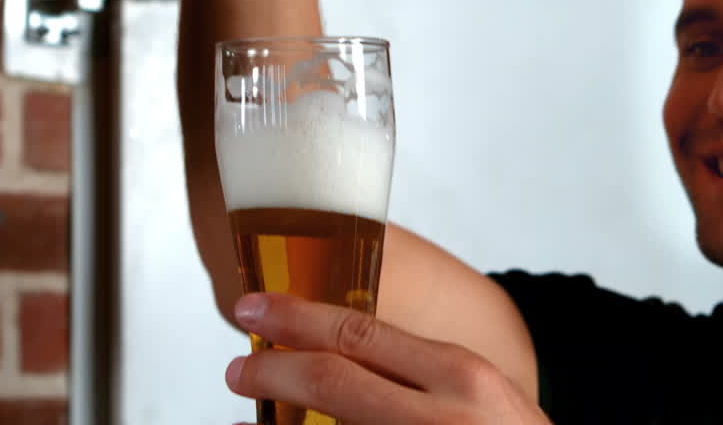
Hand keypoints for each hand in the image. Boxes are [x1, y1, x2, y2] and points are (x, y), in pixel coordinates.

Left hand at [226, 293, 551, 424]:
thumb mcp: (481, 394)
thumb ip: (425, 373)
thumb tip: (347, 353)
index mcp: (460, 376)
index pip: (361, 334)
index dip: (297, 318)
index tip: (257, 308)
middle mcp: (439, 418)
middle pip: (331, 381)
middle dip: (272, 369)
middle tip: (240, 365)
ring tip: (247, 416)